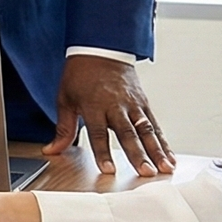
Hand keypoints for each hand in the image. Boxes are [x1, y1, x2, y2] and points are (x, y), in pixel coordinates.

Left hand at [47, 56, 173, 176]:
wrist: (101, 48)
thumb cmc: (80, 75)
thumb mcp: (65, 98)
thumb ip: (63, 128)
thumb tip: (52, 150)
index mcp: (93, 105)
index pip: (98, 133)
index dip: (103, 152)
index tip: (109, 170)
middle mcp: (116, 105)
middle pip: (128, 133)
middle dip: (138, 154)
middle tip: (146, 172)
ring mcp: (133, 104)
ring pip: (147, 129)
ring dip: (157, 150)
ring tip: (165, 168)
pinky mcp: (144, 103)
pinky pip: (155, 124)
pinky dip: (163, 142)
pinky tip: (169, 158)